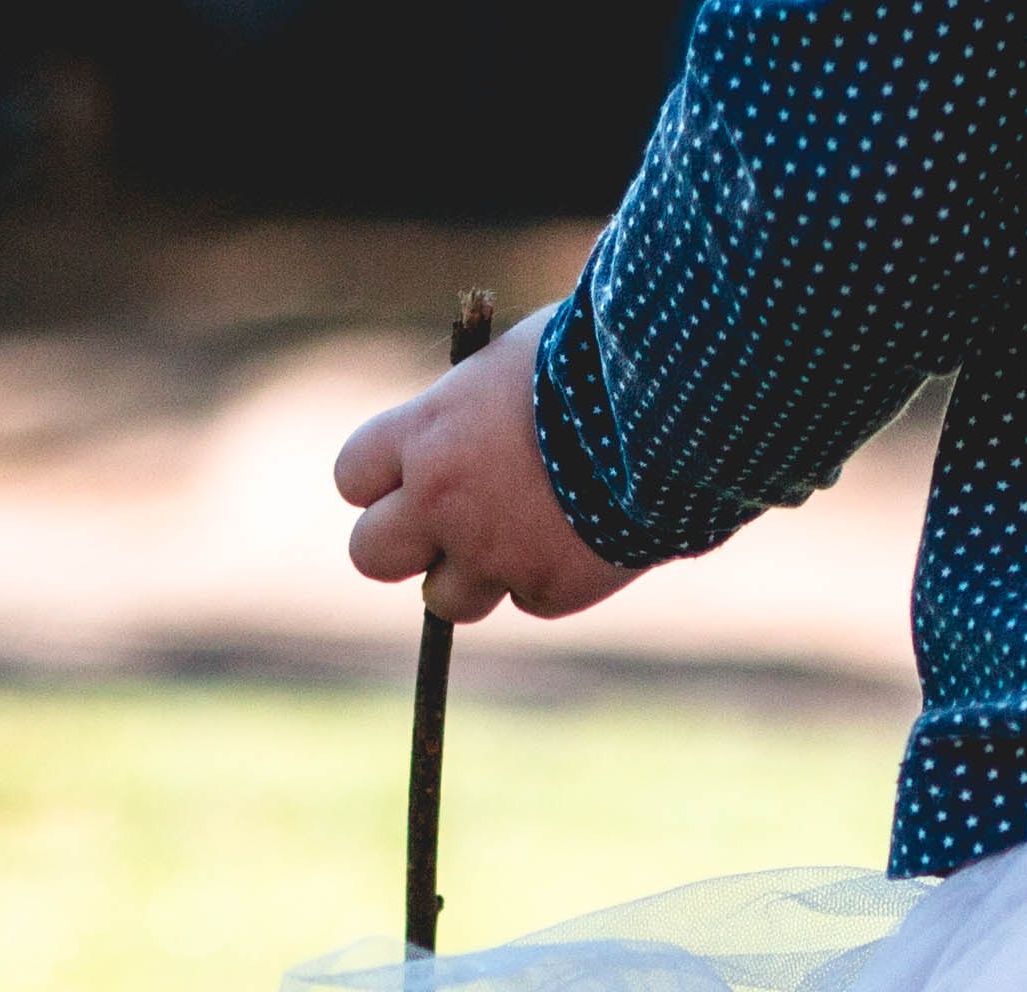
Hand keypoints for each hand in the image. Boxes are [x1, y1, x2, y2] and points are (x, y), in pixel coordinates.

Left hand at [337, 309, 638, 625]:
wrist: (675, 403)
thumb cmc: (596, 354)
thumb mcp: (510, 364)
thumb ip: (469, 412)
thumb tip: (465, 430)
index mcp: (426, 434)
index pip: (352, 478)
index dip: (381, 481)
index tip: (412, 474)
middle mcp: (444, 503)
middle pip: (370, 556)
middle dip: (406, 544)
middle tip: (444, 527)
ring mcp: (495, 555)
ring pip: (445, 601)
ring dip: (472, 577)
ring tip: (520, 537)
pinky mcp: (552, 590)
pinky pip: (529, 599)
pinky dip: (549, 577)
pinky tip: (584, 536)